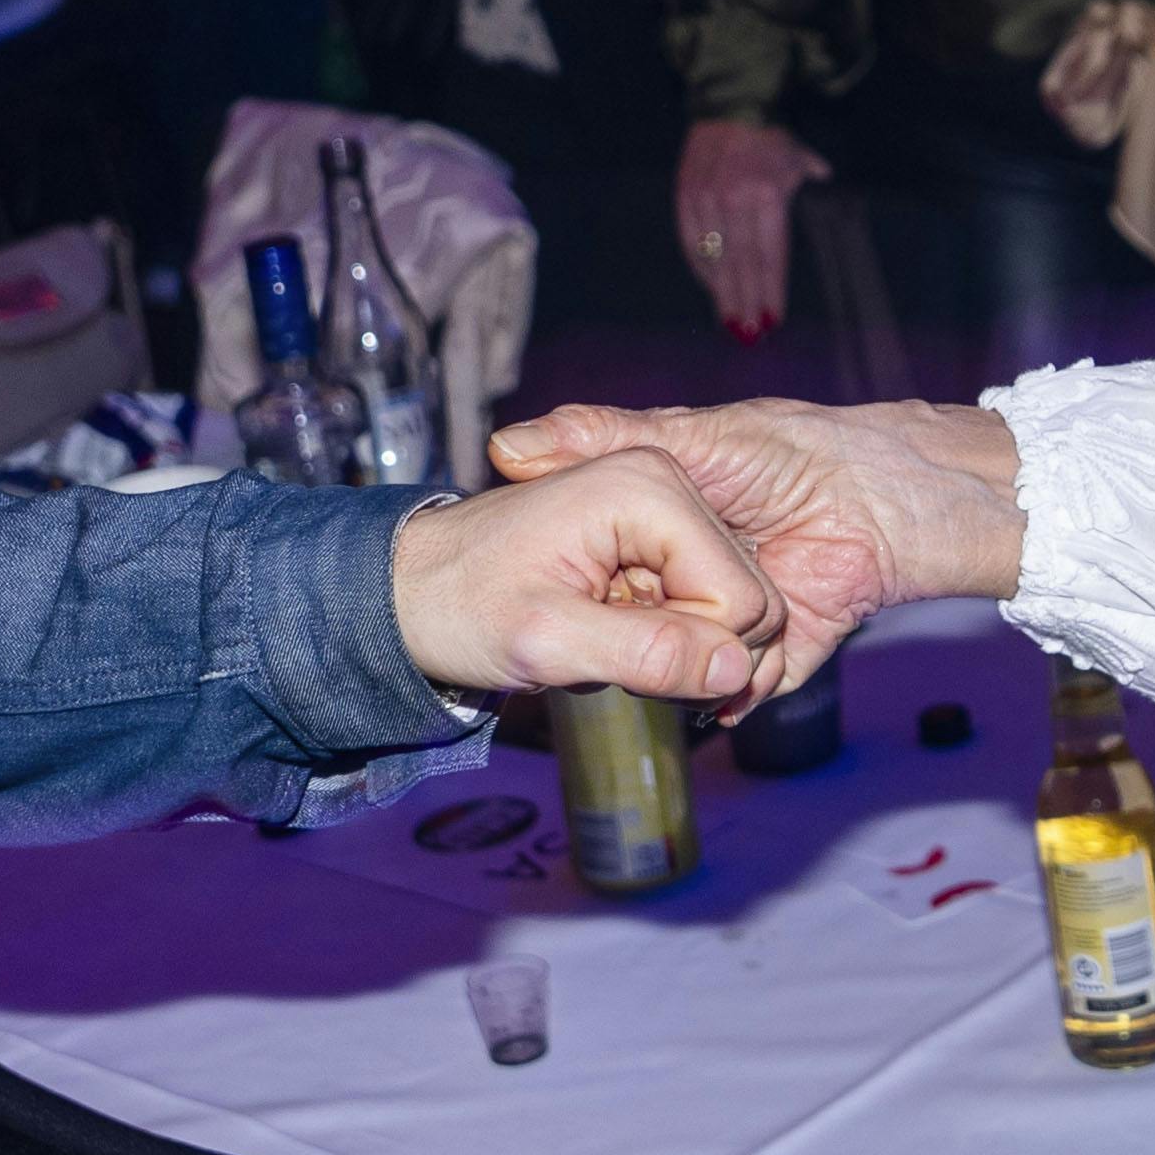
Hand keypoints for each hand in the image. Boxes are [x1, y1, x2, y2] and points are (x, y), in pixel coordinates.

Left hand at [385, 447, 787, 706]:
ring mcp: (663, 508)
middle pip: (745, 603)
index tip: (618, 655)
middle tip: (606, 650)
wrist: (408, 589)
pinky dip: (664, 634)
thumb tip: (732, 670)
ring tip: (601, 637)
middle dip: (689, 649)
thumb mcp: (545, 641)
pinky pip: (701, 604)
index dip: (693, 652)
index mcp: (647, 489)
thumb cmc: (458, 603)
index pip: (741, 601)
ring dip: (673, 645)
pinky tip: (610, 630)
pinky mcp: (654, 536)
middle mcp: (666, 484)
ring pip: (727, 609)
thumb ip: (645, 653)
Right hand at [489, 395, 1025, 682]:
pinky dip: (742, 691)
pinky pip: (746, 693)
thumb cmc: (786, 451)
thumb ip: (598, 438)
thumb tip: (505, 446)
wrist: (878, 496)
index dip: (592, 592)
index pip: (601, 581)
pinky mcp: (782, 659)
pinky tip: (736, 674)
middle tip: (641, 620)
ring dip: (691, 669)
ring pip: (691, 672)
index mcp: (660, 540)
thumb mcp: (679, 441)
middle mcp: (691, 587)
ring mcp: (736, 626)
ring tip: (694, 644)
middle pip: (643, 634)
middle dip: (640, 637)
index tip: (590, 587)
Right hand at [673, 116, 825, 336]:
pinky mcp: (685, 196)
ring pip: (715, 257)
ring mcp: (707, 199)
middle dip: (745, 302)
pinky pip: (691, 240)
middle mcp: (735, 200)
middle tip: (748, 335)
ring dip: (722, 292)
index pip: (769, 255)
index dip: (770, 290)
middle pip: (742, 264)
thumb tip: (826, 176)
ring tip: (730, 321)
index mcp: (767, 195)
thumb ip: (810, 175)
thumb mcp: (797, 158)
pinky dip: (701, 266)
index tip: (771, 321)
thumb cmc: (770, 138)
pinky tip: (711, 286)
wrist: (728, 106)